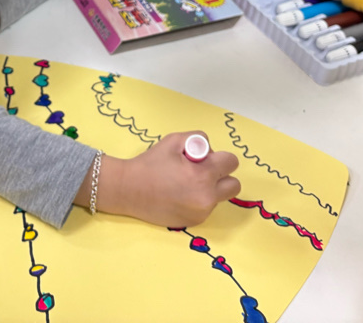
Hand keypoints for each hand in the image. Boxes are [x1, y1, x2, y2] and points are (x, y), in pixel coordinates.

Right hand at [83, 132, 239, 227]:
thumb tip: (209, 151)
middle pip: (234, 185)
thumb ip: (198, 140)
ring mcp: (202, 212)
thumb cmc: (150, 163)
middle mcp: (207, 197)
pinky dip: (199, 200)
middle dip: (221, 175)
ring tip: (187, 183)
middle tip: (201, 171)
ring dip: (211, 189)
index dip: (219, 157)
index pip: (231, 163)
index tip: (205, 158)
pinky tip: (180, 195)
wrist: (128, 190)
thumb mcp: (174, 140)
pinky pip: (207, 207)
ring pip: (220, 197)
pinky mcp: (195, 222)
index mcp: (203, 175)